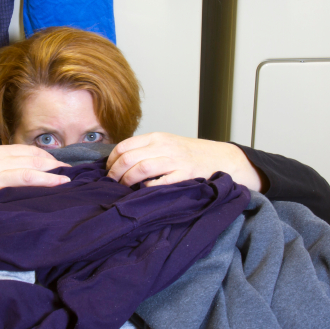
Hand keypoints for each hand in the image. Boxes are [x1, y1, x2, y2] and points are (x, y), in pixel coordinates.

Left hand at [106, 132, 263, 189]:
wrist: (221, 158)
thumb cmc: (190, 154)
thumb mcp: (167, 143)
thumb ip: (146, 149)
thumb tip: (119, 162)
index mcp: (158, 137)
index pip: (124, 146)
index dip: (111, 160)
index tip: (108, 171)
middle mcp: (165, 146)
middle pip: (128, 158)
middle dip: (115, 173)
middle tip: (112, 183)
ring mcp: (175, 161)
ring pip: (140, 169)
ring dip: (126, 182)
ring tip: (124, 189)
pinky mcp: (185, 175)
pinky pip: (159, 183)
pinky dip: (147, 188)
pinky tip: (145, 191)